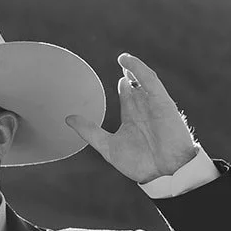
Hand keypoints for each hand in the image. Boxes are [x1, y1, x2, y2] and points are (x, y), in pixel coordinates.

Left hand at [67, 54, 198, 184]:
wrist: (163, 172)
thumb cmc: (140, 164)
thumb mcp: (107, 146)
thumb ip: (89, 131)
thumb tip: (68, 118)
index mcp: (133, 120)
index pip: (128, 99)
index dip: (123, 88)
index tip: (118, 80)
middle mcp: (144, 111)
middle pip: (137, 87)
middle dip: (130, 75)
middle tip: (122, 61)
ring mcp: (153, 105)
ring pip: (144, 81)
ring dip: (134, 68)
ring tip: (123, 58)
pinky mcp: (162, 102)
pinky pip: (151, 81)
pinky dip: (140, 69)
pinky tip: (128, 61)